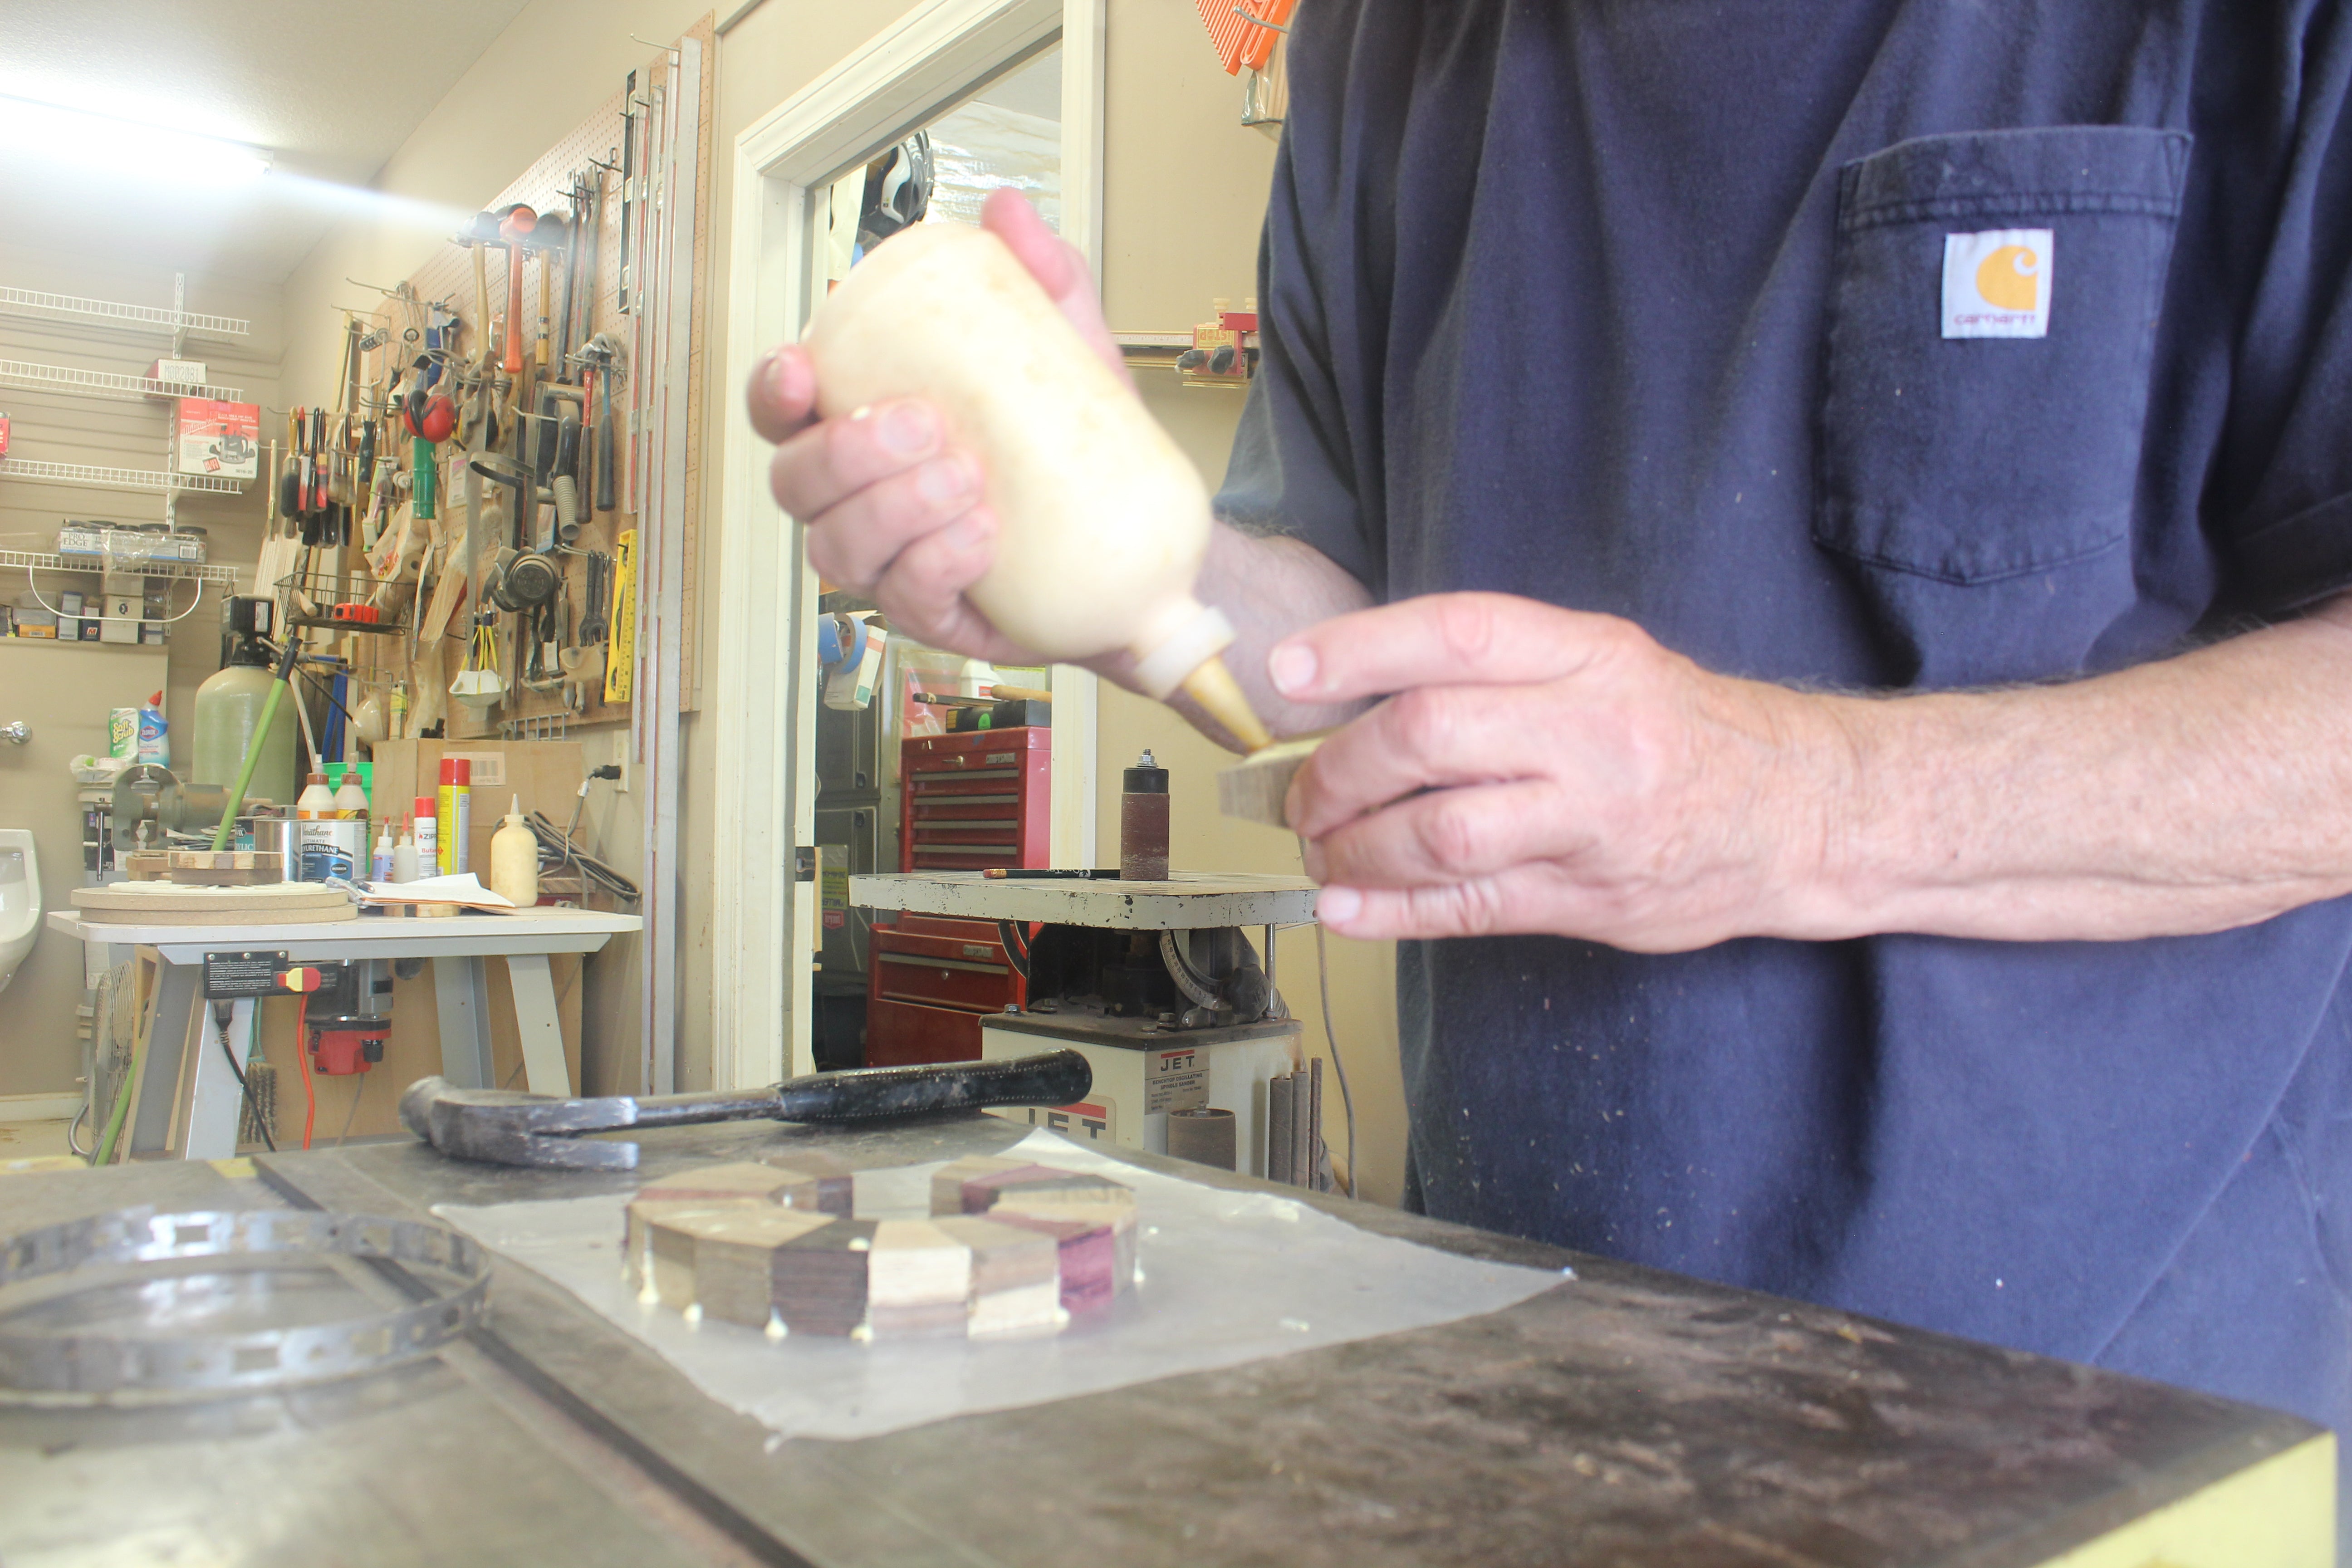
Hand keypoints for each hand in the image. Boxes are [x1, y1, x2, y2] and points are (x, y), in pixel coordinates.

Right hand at [745, 191, 1127, 660]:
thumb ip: (1035, 279)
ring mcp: (887, 563)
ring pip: (838, 547)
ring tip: (967, 479)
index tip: (800, 368)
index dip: (772, 389)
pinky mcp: (932, 615)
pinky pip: (906, 598)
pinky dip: (936, 564)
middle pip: (795, 482)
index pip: (783, 410)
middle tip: (921, 423)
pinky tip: (981, 537)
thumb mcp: (1063, 351)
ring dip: (893, 510)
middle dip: (844, 453)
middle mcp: (856, 498)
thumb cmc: (1073, 446)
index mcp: (862, 425)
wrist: (1134, 540)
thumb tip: (1006, 209)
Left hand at [1269, 593, 1845, 951]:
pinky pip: (1471, 908)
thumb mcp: (1606, 663)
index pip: (1457, 635)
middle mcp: (1591, 732)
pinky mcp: (1593, 899)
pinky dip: (1393, 911)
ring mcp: (1594, 822)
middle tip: (1303, 791)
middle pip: (1432, 736)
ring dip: (1358, 848)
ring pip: (1442, 833)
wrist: (1804, 813)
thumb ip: (1502, 671)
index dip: (1360, 649)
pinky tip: (1344, 907)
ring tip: (1323, 850)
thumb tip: (1363, 689)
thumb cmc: (1684, 732)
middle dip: (1343, 768)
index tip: (1290, 672)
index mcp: (1589, 657)